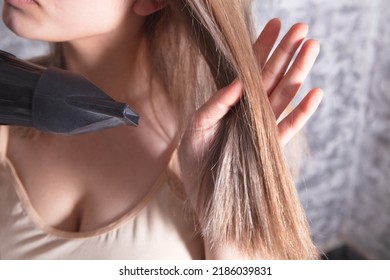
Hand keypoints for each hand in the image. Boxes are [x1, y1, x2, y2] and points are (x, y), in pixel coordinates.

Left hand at [172, 19, 322, 193]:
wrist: (201, 192)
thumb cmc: (194, 156)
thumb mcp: (197, 125)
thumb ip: (216, 104)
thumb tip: (239, 81)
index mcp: (231, 102)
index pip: (249, 69)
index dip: (262, 47)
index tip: (276, 24)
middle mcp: (249, 111)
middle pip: (271, 77)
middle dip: (286, 52)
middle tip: (302, 28)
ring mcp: (262, 128)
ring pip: (284, 96)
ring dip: (298, 73)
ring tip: (312, 49)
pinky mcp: (270, 148)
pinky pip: (288, 127)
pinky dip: (302, 112)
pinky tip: (313, 93)